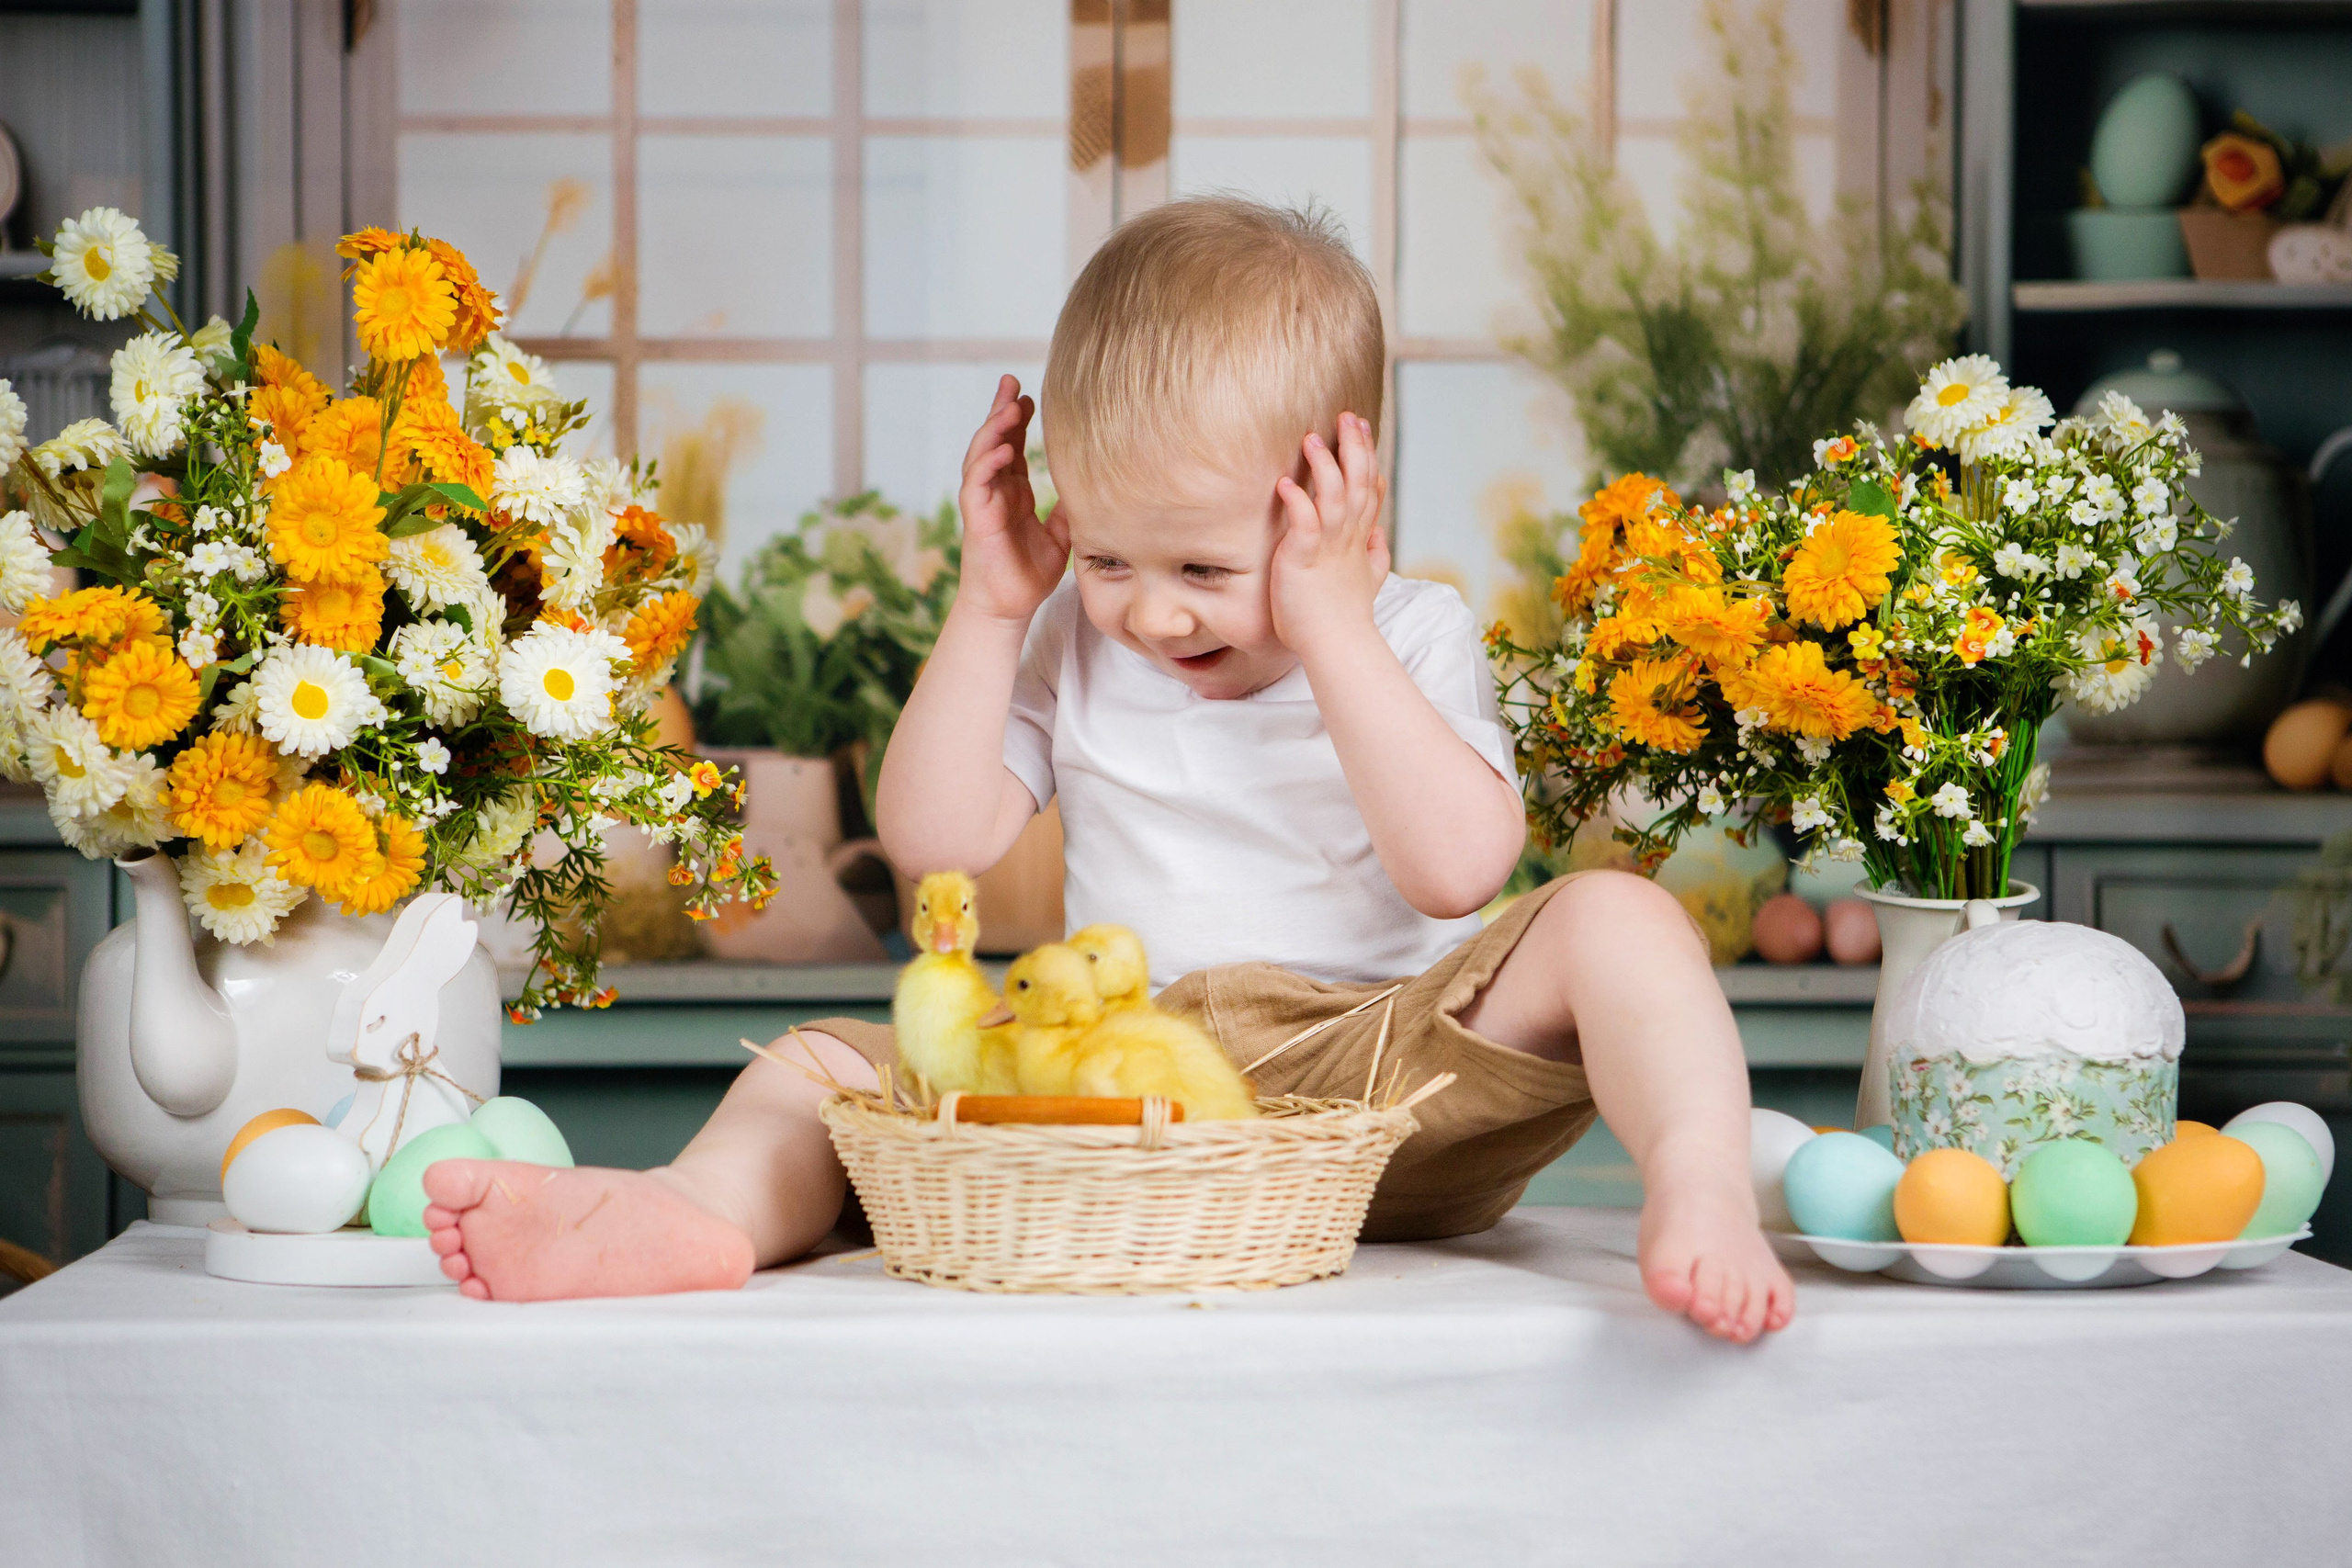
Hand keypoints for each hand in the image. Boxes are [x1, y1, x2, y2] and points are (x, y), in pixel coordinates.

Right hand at [955, 375, 1068, 625]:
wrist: (1011, 608)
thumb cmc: (1030, 575)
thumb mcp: (1061, 536)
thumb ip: (1070, 510)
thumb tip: (1095, 486)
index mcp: (1012, 492)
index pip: (1013, 447)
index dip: (1018, 421)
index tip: (1030, 395)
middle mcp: (995, 493)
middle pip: (994, 441)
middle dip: (1001, 410)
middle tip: (1011, 381)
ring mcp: (983, 504)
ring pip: (981, 457)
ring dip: (992, 431)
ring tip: (1007, 406)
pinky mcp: (975, 521)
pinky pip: (976, 486)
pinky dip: (988, 465)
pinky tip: (1003, 449)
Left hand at [1269, 412, 1389, 657]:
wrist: (1337, 645)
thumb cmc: (1344, 616)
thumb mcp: (1369, 579)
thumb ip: (1375, 554)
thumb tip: (1379, 536)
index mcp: (1360, 538)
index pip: (1369, 488)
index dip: (1366, 456)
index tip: (1362, 428)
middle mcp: (1348, 537)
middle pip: (1358, 482)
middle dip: (1354, 447)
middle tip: (1348, 417)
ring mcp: (1328, 547)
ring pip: (1334, 496)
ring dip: (1324, 465)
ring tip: (1312, 438)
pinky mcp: (1304, 559)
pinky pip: (1304, 524)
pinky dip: (1296, 502)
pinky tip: (1285, 483)